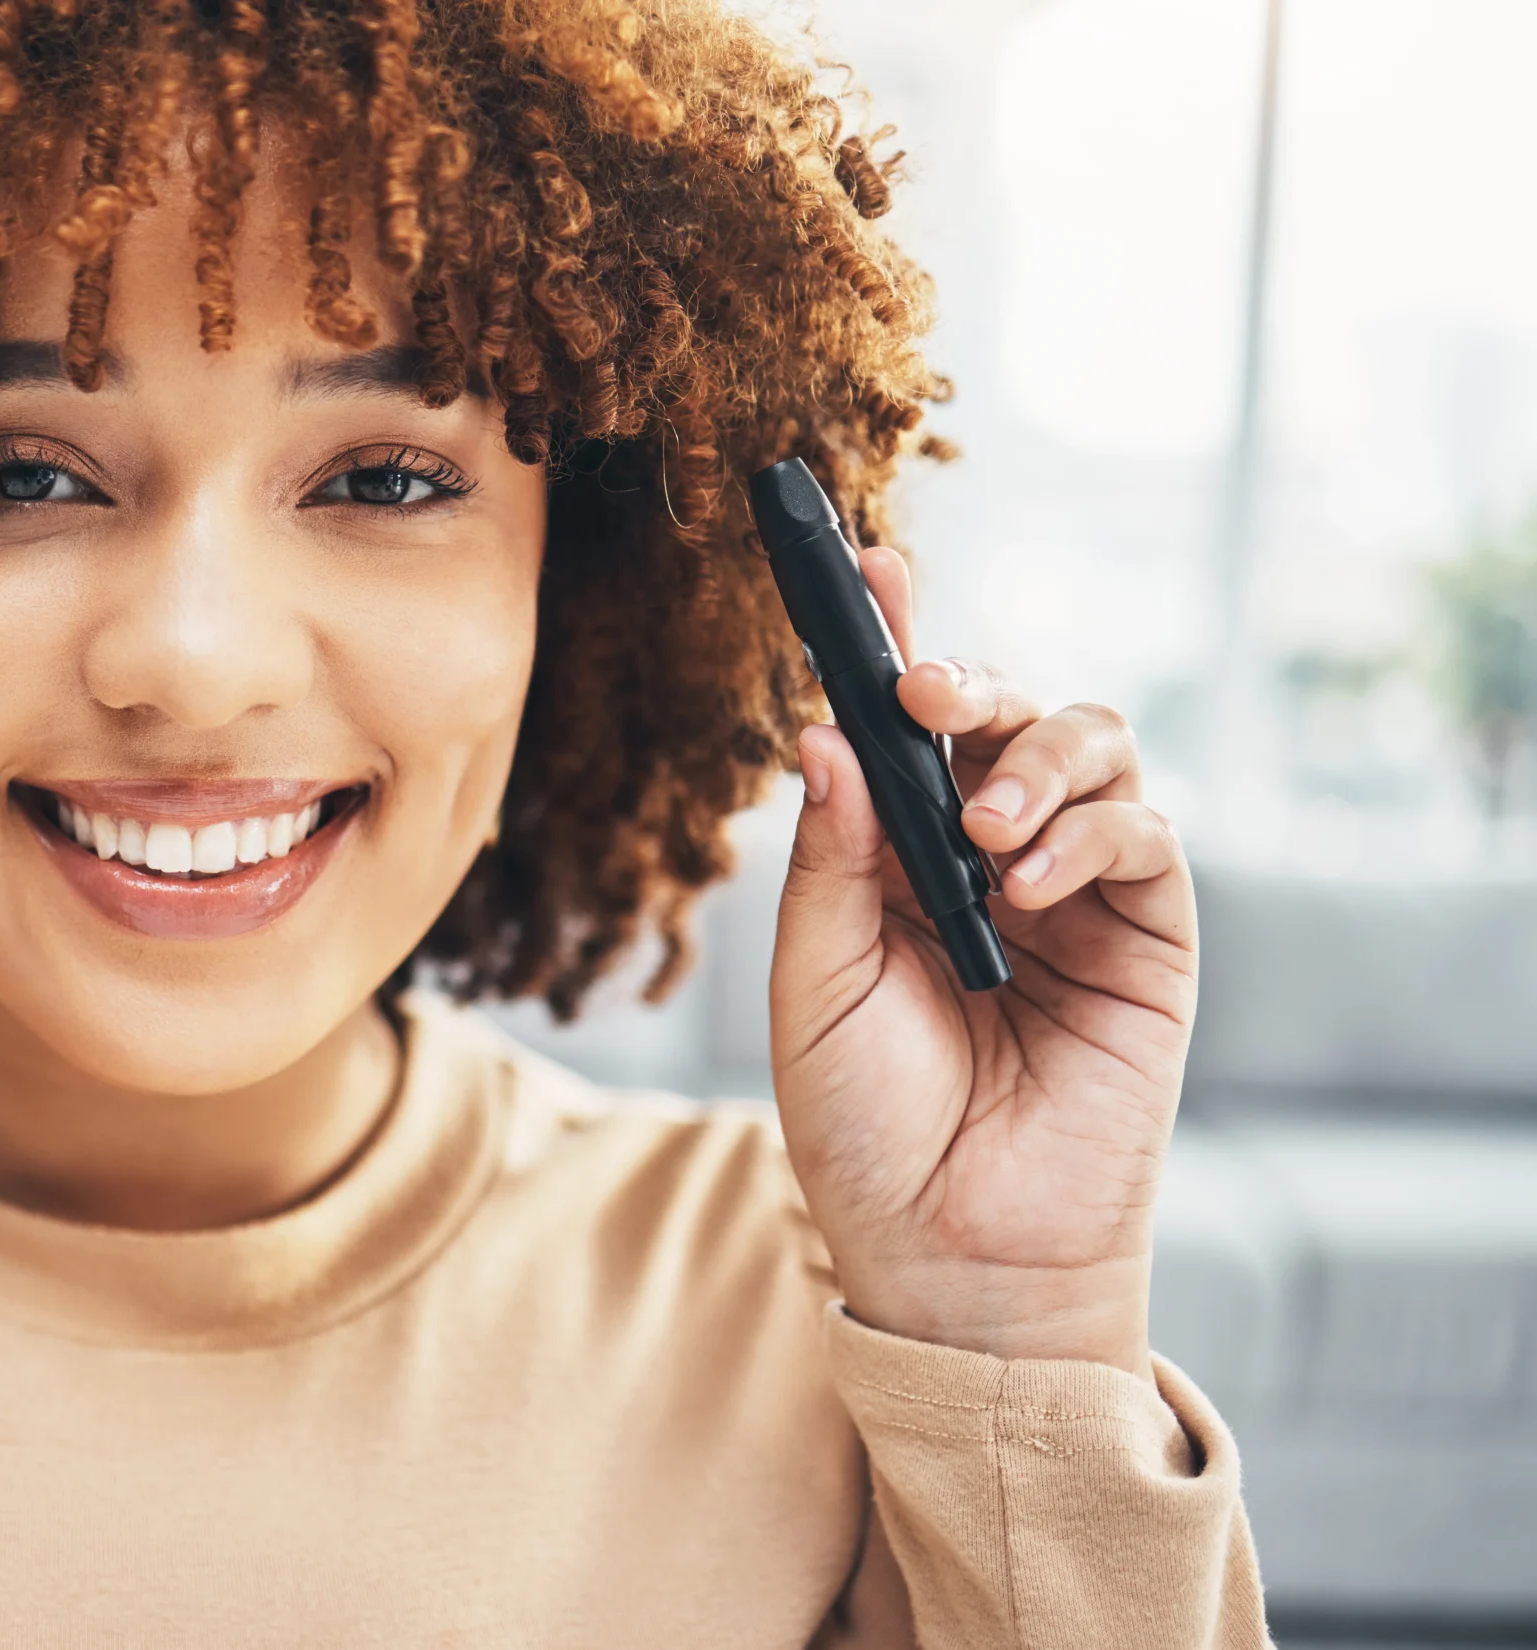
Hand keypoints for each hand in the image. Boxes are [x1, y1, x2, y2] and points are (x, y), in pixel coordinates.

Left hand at [768, 548, 1194, 1381]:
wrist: (947, 1252)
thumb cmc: (863, 1130)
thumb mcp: (813, 985)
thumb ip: (830, 862)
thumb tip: (822, 733)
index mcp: (894, 860)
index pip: (898, 729)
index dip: (889, 642)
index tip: (868, 565)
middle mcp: (984, 858)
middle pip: (1003, 713)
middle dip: (970, 678)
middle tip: (926, 692)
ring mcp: (1074, 893)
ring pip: (1092, 747)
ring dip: (1036, 755)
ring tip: (984, 822)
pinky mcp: (1148, 939)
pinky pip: (1144, 835)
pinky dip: (1091, 830)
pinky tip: (1031, 878)